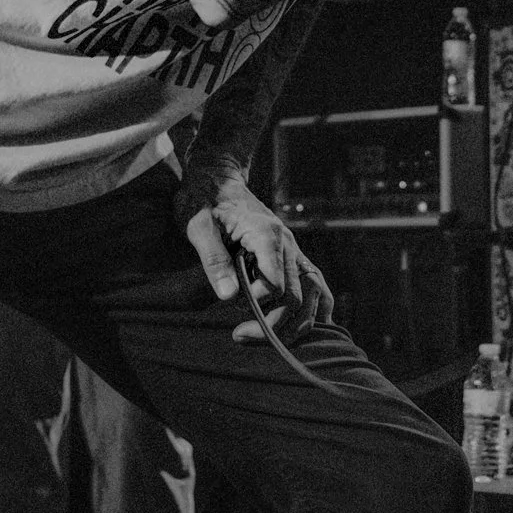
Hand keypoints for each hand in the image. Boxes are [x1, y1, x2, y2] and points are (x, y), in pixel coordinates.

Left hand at [184, 175, 333, 344]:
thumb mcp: (198, 224)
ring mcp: (293, 249)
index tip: (232, 308)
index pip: (276, 284)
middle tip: (240, 335)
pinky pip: (314, 284)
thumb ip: (214, 259)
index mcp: (267, 234)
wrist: (217, 175)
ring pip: (313, 294)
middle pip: (297, 296)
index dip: (257, 303)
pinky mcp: (291, 255)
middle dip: (273, 323)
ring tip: (269, 337)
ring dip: (295, 322)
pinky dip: (314, 309)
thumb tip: (228, 296)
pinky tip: (301, 327)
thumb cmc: (204, 197)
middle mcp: (288, 243)